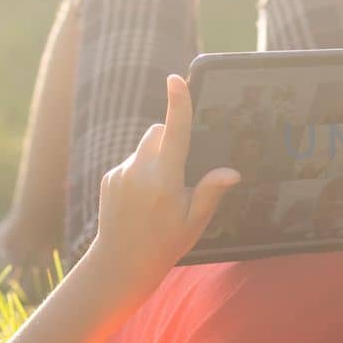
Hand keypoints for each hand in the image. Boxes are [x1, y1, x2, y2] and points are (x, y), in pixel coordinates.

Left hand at [88, 75, 240, 287]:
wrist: (120, 263)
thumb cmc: (165, 243)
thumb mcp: (195, 222)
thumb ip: (210, 191)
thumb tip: (231, 171)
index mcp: (165, 179)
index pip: (174, 132)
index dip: (177, 103)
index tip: (176, 79)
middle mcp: (140, 170)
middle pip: (158, 132)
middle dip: (171, 139)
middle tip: (180, 173)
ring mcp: (121, 172)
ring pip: (145, 148)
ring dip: (156, 158)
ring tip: (159, 195)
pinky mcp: (110, 177)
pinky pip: (132, 162)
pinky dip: (141, 172)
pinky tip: (142, 201)